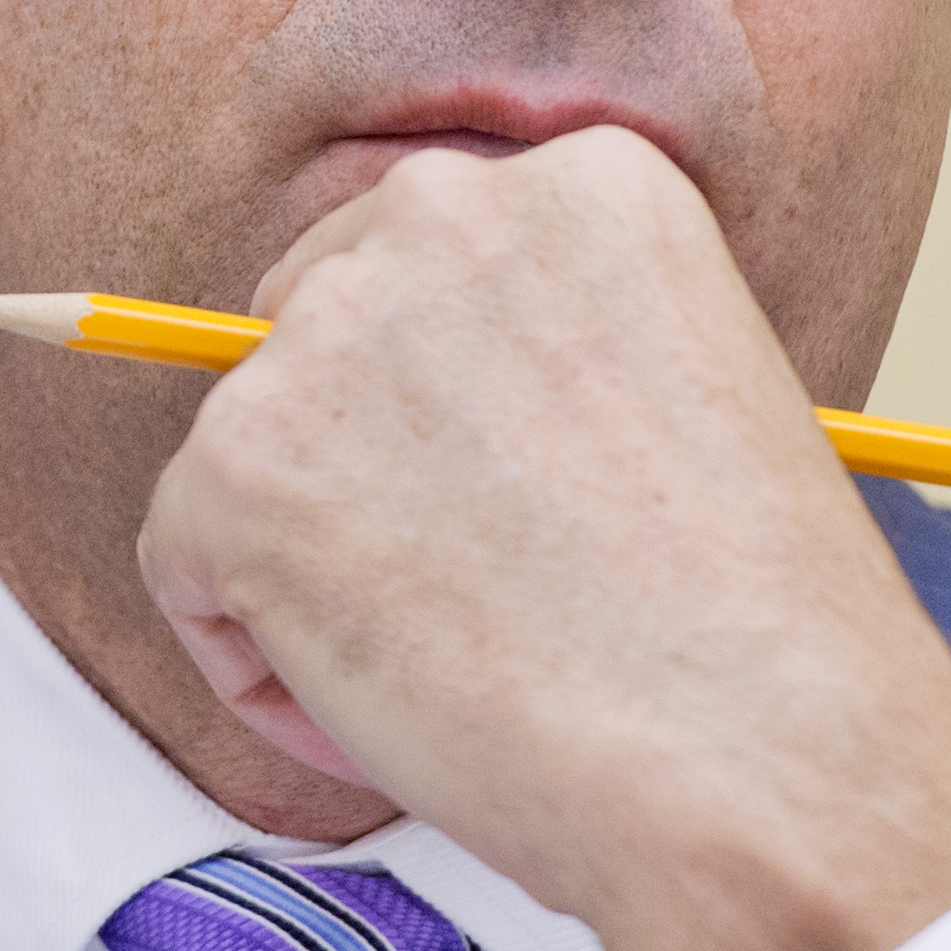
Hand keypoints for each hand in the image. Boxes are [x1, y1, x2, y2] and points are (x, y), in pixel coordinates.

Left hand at [133, 127, 950, 950]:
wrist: (763, 768)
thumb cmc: (757, 631)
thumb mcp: (696, 397)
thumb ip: (555, 351)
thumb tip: (417, 405)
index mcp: (589, 183)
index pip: (437, 258)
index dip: (452, 398)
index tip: (511, 500)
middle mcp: (450, 210)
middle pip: (318, 323)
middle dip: (359, 458)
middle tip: (463, 590)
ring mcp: (329, 332)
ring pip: (252, 452)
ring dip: (315, 564)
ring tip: (455, 668)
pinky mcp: (238, 460)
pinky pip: (187, 560)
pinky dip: (256, 658)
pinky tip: (380, 712)